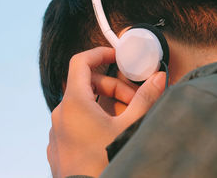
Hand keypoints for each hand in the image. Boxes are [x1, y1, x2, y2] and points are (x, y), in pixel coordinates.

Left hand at [47, 47, 165, 177]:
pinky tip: (109, 135)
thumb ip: (145, 98)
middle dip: (112, 88)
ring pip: (82, 104)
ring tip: (124, 120)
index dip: (99, 53)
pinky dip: (93, 119)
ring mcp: (58, 130)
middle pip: (86, 84)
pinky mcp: (60, 145)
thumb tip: (158, 77)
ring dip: (105, 105)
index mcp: (74, 103)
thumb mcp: (130, 127)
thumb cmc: (104, 162)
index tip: (115, 56)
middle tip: (133, 102)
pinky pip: (76, 121)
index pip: (80, 62)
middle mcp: (61, 113)